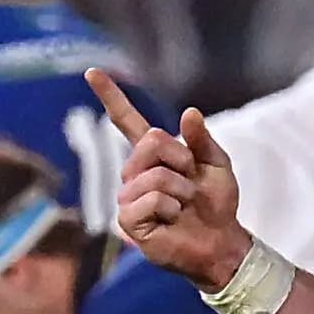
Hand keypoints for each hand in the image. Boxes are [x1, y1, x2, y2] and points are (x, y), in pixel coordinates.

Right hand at [88, 73, 247, 288]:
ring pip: (152, 175)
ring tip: (184, 205)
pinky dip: (169, 208)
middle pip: (150, 142)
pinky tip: (172, 219)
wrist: (221, 242)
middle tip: (191, 183)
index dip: (111, 96)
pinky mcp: (128, 222)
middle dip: (180, 158)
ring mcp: (129, 197)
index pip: (126, 121)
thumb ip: (202, 140)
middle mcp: (136, 173)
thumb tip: (189, 112)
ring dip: (180, 189)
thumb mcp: (216, 165)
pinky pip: (147, 201)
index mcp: (154, 156)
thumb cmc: (217, 205)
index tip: (92, 71)